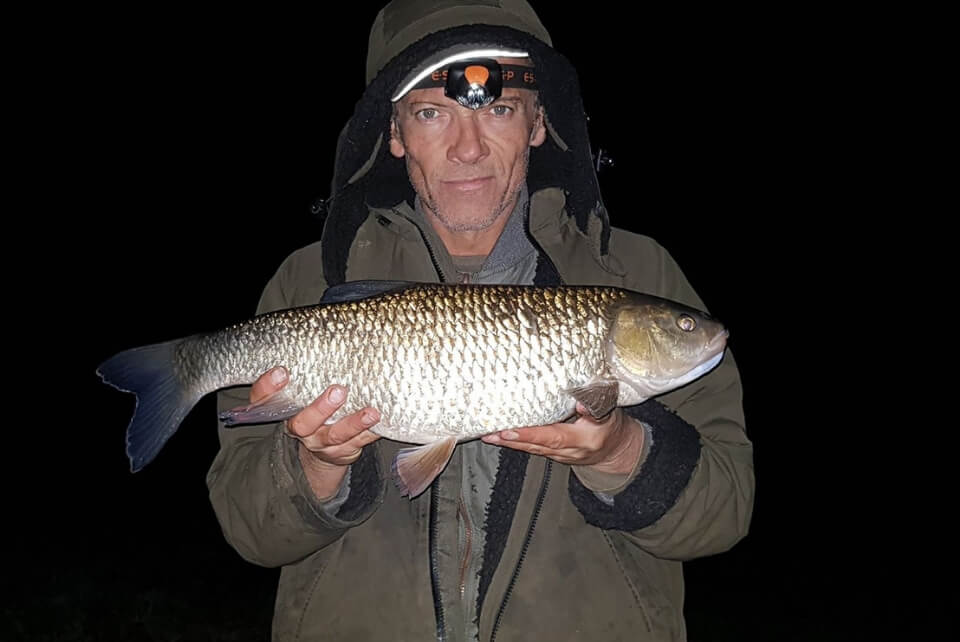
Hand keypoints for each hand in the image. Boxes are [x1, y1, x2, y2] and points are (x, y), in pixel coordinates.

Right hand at [251, 367, 381, 497]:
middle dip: (320, 408)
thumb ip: (304, 371)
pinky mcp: (343, 451)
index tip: (282, 371)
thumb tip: (325, 331)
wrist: (319, 453)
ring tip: (371, 412)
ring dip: (354, 423)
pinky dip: (371, 432)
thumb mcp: (300, 392)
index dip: (268, 387)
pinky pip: (358, 443)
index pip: (264, 399)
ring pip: (336, 436)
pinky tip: (382, 421)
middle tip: (338, 391)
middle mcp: (299, 429)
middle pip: (303, 423)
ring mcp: (321, 443)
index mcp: (281, 410)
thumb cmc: (310, 408)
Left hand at [481, 404, 642, 474]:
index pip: (553, 436)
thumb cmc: (611, 425)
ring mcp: (561, 456)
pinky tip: (501, 437)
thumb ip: (596, 406)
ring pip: (532, 450)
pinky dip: (516, 444)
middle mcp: (570, 452)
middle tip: (490, 433)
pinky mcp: (554, 456)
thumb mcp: (609, 412)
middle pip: (536, 446)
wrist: (617, 450)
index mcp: (584, 439)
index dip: (530, 434)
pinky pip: (533, 450)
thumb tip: (581, 402)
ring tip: (488, 435)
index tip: (509, 429)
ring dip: (509, 443)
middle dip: (511, 440)